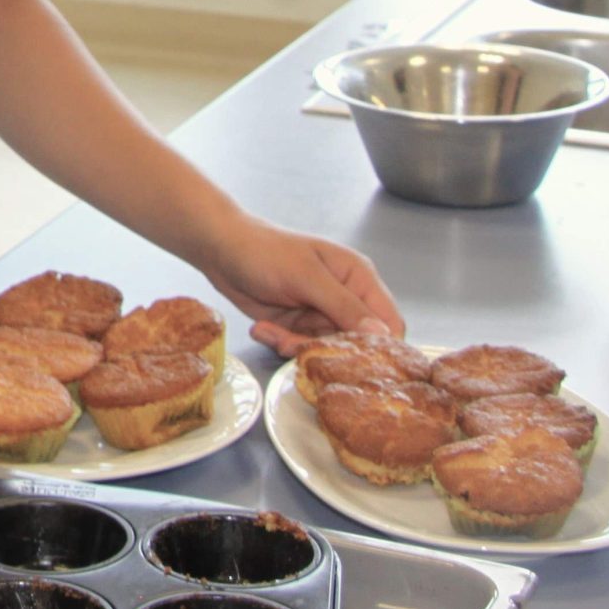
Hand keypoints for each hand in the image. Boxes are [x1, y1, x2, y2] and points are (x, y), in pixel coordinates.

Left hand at [198, 217, 404, 356]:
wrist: (220, 248)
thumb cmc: (265, 251)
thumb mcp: (306, 277)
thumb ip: (344, 306)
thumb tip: (383, 335)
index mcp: (358, 279)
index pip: (389, 324)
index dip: (378, 347)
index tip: (354, 360)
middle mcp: (345, 299)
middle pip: (356, 344)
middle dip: (326, 349)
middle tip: (294, 344)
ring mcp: (320, 313)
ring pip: (325, 349)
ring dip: (297, 347)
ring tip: (271, 332)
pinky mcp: (297, 325)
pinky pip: (299, 346)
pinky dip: (280, 342)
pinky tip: (261, 328)